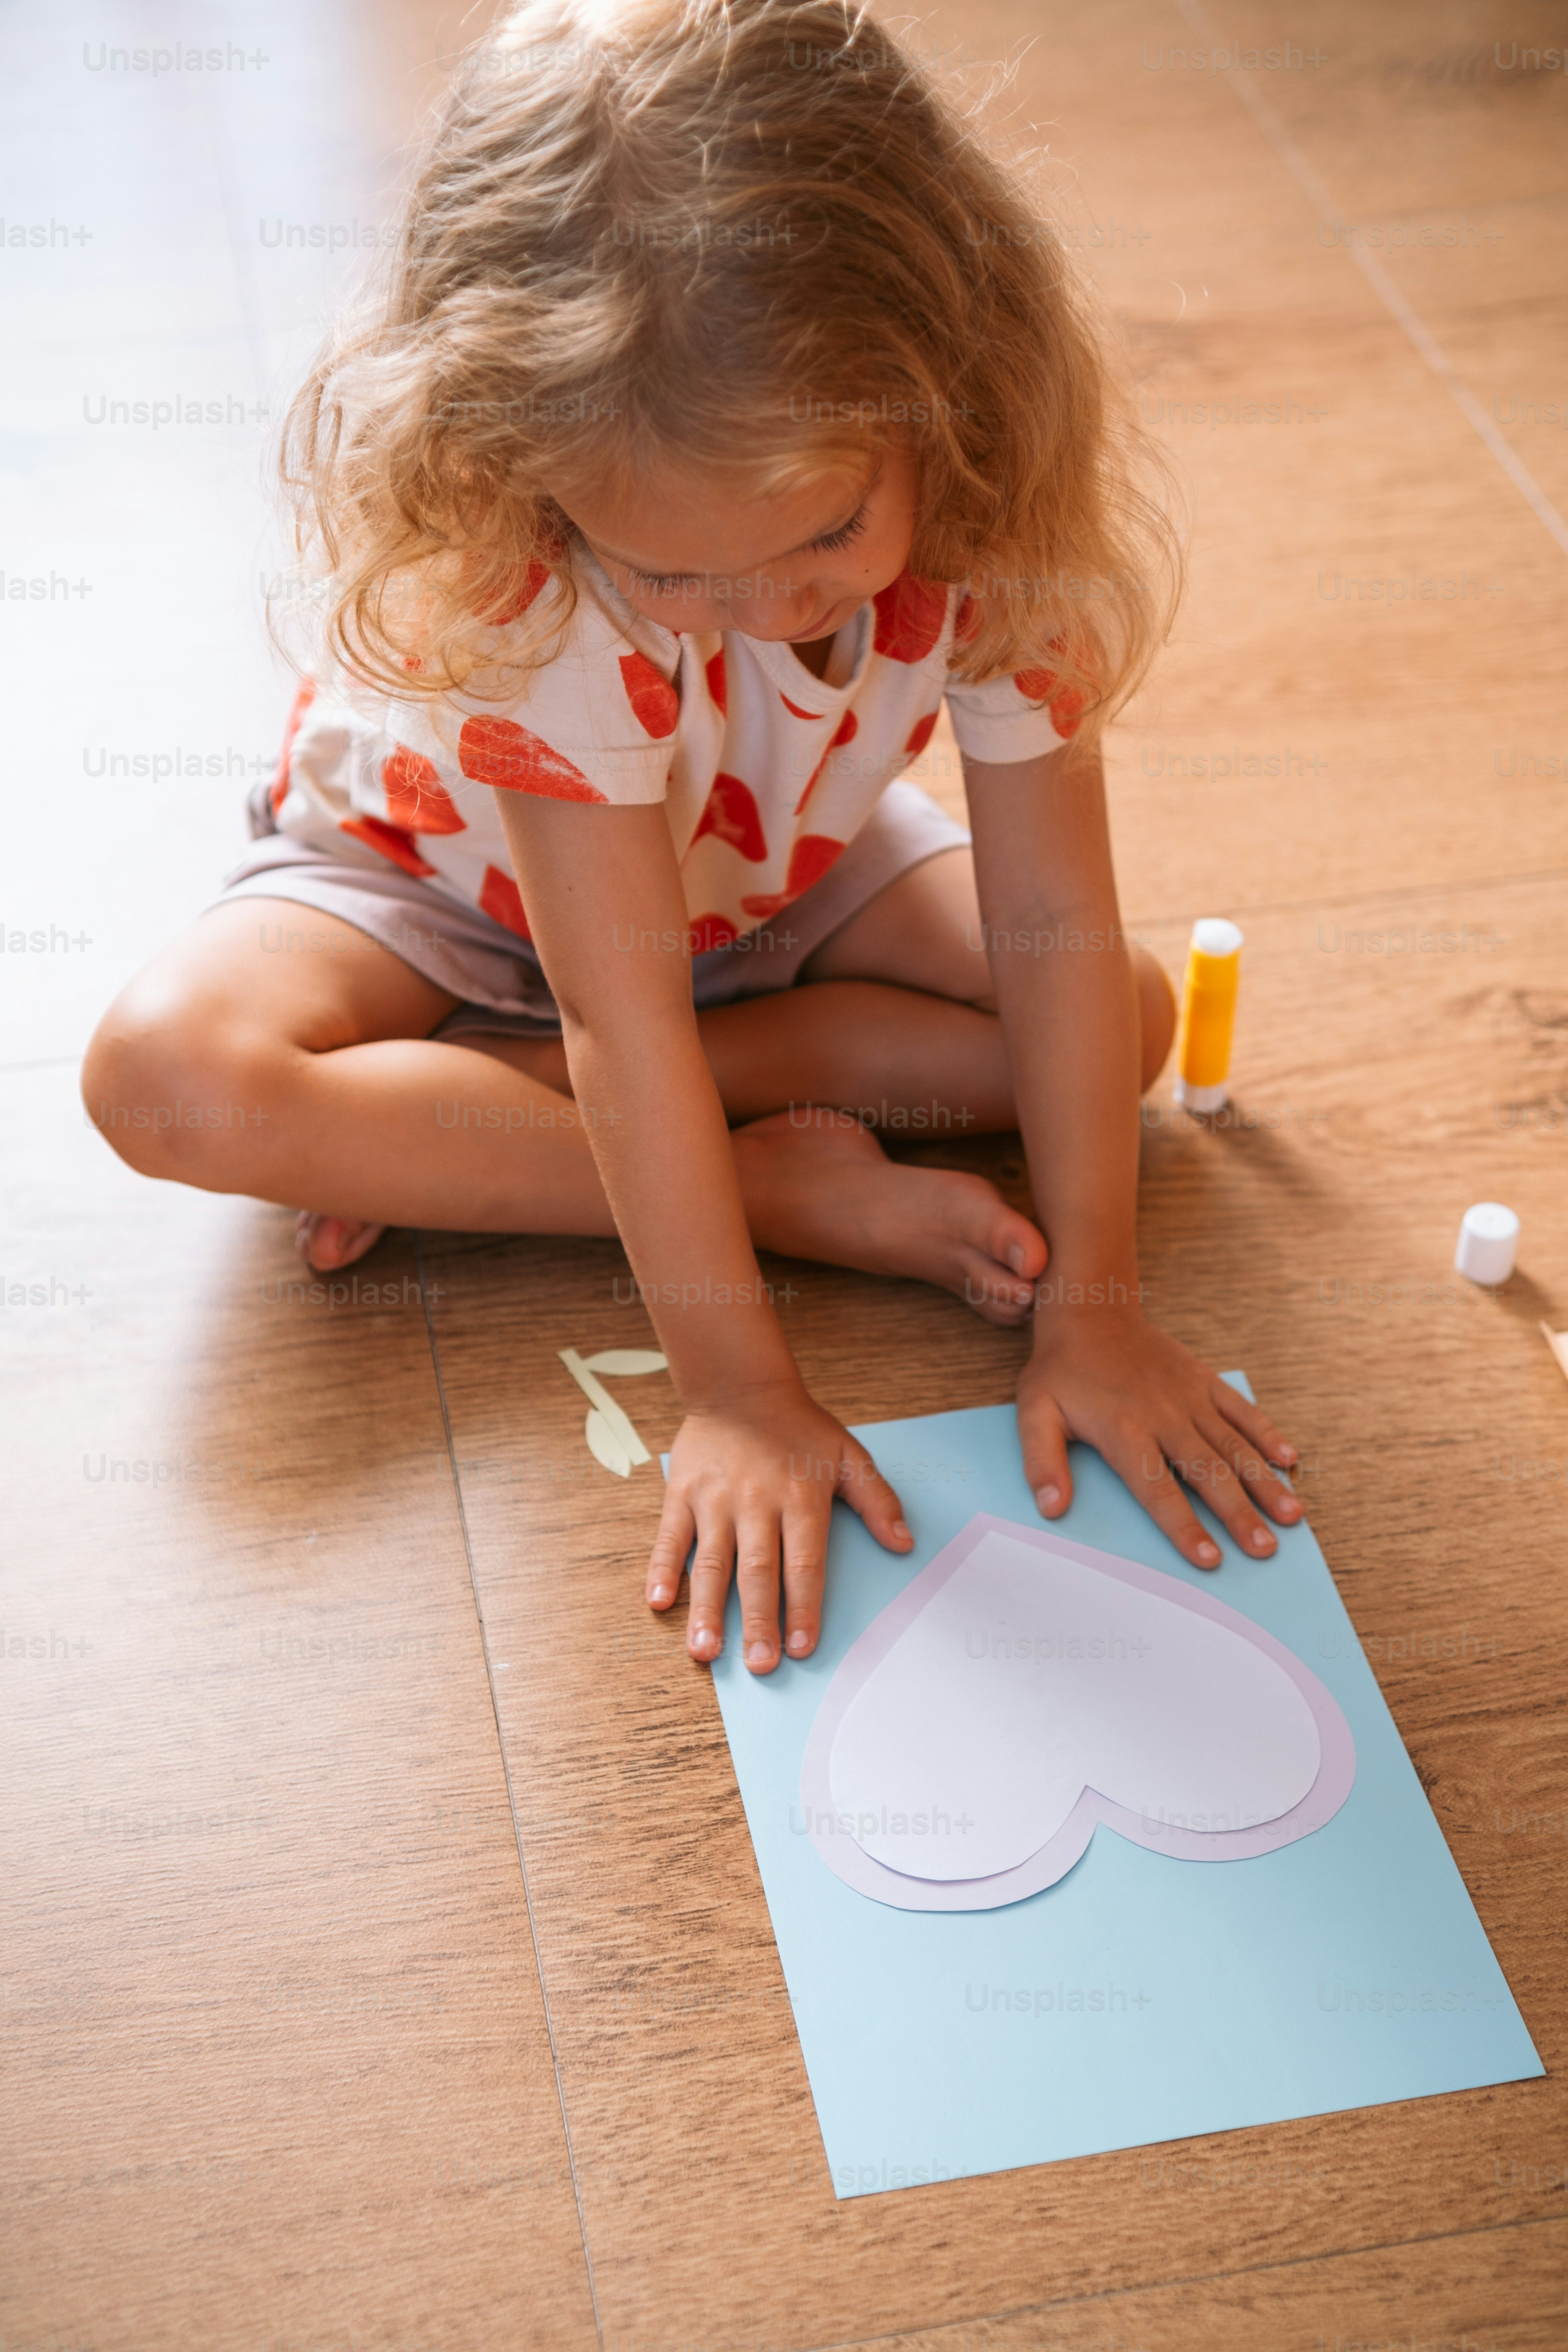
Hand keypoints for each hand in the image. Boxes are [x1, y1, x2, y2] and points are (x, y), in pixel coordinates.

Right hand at [647, 1380, 912, 1671]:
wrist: (739, 1385)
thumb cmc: (798, 1427)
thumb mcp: (848, 1455)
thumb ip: (877, 1500)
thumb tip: (904, 1543)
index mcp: (800, 1499)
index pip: (804, 1564)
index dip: (803, 1607)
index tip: (802, 1648)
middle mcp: (756, 1503)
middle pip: (758, 1572)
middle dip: (759, 1622)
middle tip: (760, 1666)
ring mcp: (715, 1500)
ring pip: (712, 1563)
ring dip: (707, 1610)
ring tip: (705, 1651)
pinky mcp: (682, 1494)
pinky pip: (670, 1537)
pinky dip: (663, 1570)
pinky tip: (659, 1603)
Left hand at [1017, 1307, 1301, 1567]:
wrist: (1092, 1311)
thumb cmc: (1061, 1370)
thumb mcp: (1034, 1412)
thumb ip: (1042, 1461)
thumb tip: (1051, 1508)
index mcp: (1125, 1431)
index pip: (1157, 1489)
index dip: (1184, 1526)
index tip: (1209, 1559)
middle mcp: (1165, 1416)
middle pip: (1208, 1473)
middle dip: (1239, 1513)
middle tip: (1265, 1550)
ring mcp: (1190, 1397)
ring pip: (1234, 1446)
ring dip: (1264, 1482)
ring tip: (1292, 1515)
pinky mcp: (1204, 1380)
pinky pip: (1242, 1409)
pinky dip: (1267, 1432)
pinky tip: (1289, 1459)